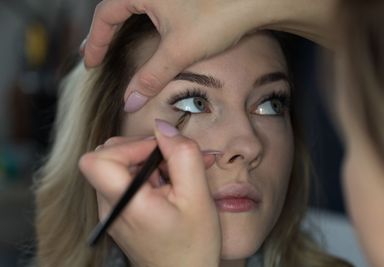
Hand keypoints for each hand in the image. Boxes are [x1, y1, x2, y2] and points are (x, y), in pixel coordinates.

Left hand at [79, 120, 220, 266]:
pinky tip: (169, 185)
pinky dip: (147, 174)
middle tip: (171, 161)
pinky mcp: (118, 212)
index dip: (127, 146)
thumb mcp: (198, 197)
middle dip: (142, 150)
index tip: (157, 152)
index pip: (98, 159)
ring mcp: (111, 210)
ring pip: (118, 165)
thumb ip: (183, 156)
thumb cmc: (193, 245)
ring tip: (175, 176)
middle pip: (107, 155)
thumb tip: (163, 127)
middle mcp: (110, 207)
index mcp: (126, 204)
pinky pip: (125, 179)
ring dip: (147, 161)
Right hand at [82, 0, 336, 111]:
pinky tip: (145, 32)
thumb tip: (129, 102)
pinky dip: (142, 20)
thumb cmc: (218, 17)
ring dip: (122, 25)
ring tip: (114, 45)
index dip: (96, 42)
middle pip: (115, 7)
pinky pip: (151, 5)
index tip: (91, 63)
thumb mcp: (179, 51)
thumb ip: (151, 77)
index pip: (105, 16)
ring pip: (133, 5)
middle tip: (95, 54)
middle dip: (104, 33)